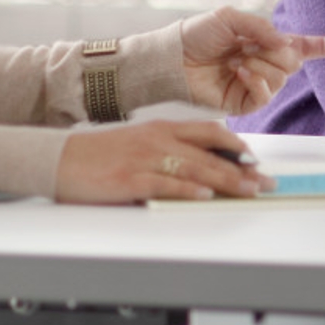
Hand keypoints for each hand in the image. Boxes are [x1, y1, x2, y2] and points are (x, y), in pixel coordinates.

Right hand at [56, 119, 271, 203]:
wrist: (58, 159)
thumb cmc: (98, 156)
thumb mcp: (138, 145)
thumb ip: (168, 153)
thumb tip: (201, 174)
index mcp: (161, 129)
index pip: (209, 132)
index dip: (237, 145)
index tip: (257, 160)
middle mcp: (157, 140)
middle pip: (210, 154)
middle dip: (243, 169)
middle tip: (266, 182)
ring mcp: (144, 159)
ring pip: (195, 169)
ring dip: (227, 181)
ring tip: (249, 190)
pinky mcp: (130, 179)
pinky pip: (166, 184)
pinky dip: (188, 190)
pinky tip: (206, 196)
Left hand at [178, 7, 324, 114]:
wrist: (172, 59)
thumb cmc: (195, 35)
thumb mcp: (230, 18)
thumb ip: (261, 28)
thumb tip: (285, 44)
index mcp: (263, 43)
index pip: (301, 46)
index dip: (324, 46)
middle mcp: (263, 64)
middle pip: (293, 62)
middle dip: (275, 52)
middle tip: (248, 48)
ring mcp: (256, 84)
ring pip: (281, 77)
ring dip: (260, 65)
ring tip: (236, 62)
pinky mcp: (245, 102)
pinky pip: (266, 94)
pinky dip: (256, 80)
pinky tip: (239, 73)